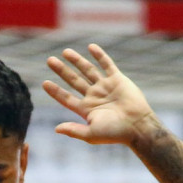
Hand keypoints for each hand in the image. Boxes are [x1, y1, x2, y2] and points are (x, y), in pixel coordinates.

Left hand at [42, 44, 156, 146]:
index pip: (67, 98)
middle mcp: (94, 96)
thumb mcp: (91, 134)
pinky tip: (90, 47)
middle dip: (62, 70)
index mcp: (86, 110)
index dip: (56, 91)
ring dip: (77, 61)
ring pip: (88, 70)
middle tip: (49, 60)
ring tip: (65, 52)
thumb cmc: (115, 133)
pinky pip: (107, 64)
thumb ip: (74, 130)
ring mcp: (105, 87)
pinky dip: (99, 55)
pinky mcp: (117, 79)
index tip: (45, 83)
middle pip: (74, 81)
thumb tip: (56, 129)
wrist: (137, 126)